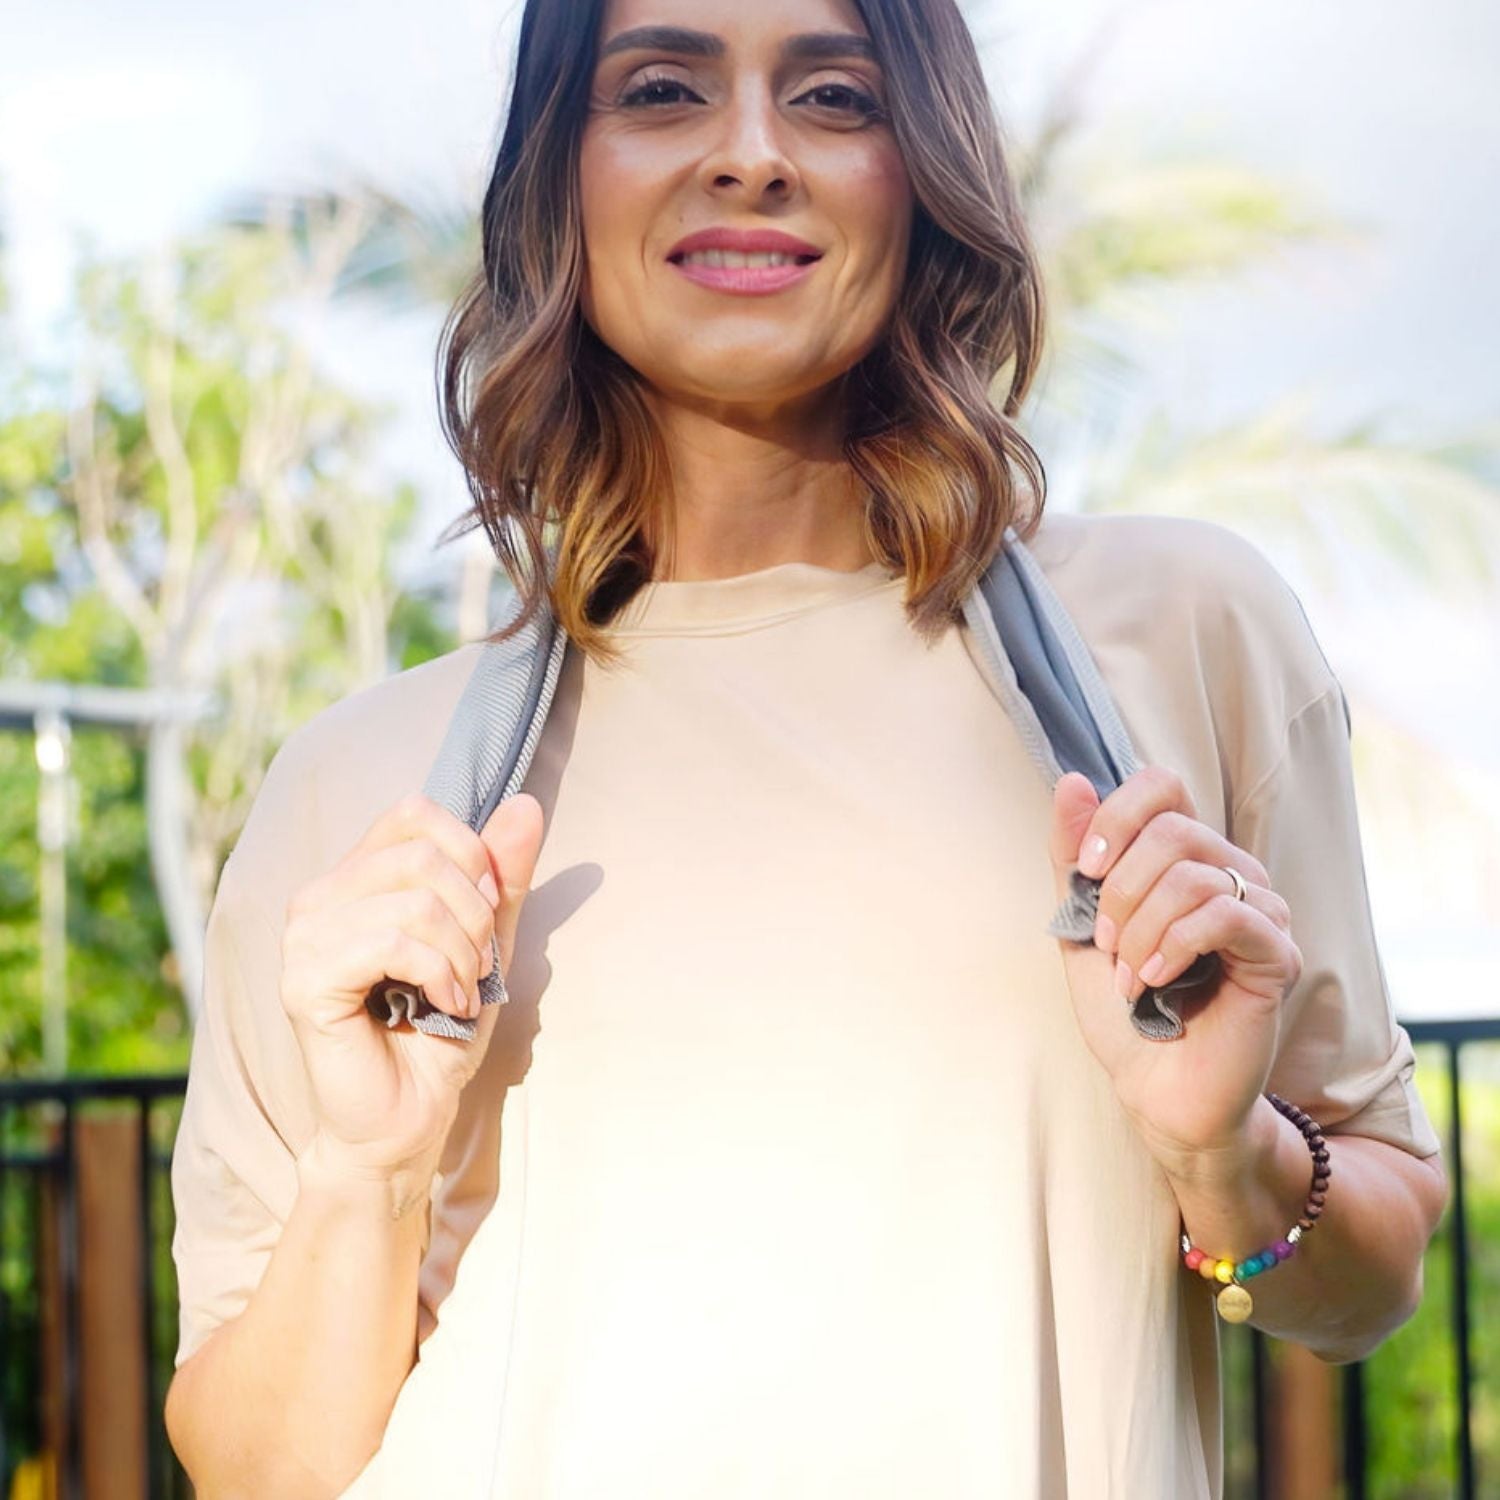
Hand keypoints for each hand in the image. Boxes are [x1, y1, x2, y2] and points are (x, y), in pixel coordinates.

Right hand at [279, 791, 544, 1184]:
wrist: (408, 1118)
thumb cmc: (439, 1031)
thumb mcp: (487, 942)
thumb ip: (502, 876)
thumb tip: (526, 803)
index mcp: (355, 877)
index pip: (415, 812)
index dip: (469, 853)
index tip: (487, 911)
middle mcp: (318, 898)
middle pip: (422, 854)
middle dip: (474, 913)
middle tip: (476, 966)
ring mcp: (303, 938)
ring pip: (414, 900)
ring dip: (460, 953)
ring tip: (458, 993)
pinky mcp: (304, 981)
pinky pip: (392, 943)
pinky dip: (438, 974)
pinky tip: (442, 1005)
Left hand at [1048, 767, 1301, 1182]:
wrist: (1153, 1088)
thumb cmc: (1123, 1008)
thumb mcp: (1079, 924)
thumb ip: (1073, 857)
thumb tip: (1070, 781)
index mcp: (1186, 858)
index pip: (1163, 787)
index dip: (1116, 817)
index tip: (1085, 871)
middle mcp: (1231, 872)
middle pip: (1173, 830)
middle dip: (1120, 890)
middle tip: (1106, 944)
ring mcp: (1262, 911)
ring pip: (1193, 876)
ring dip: (1141, 931)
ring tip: (1131, 978)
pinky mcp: (1277, 954)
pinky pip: (1225, 916)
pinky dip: (1174, 947)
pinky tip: (1156, 982)